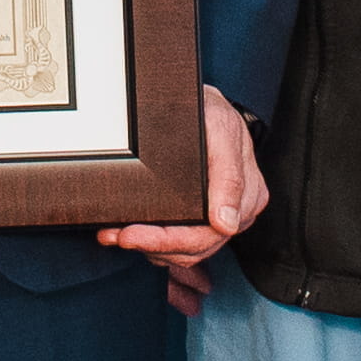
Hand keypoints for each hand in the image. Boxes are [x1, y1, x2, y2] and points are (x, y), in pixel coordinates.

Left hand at [101, 88, 268, 264]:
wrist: (205, 107)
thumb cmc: (213, 115)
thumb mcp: (221, 129)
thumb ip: (228, 175)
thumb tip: (225, 223)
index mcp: (248, 196)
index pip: (208, 236)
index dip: (167, 241)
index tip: (131, 234)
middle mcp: (238, 213)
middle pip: (193, 249)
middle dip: (150, 246)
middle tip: (114, 235)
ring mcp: (220, 219)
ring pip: (183, 253)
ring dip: (147, 247)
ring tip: (113, 233)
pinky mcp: (202, 220)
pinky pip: (177, 245)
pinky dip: (151, 242)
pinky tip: (126, 231)